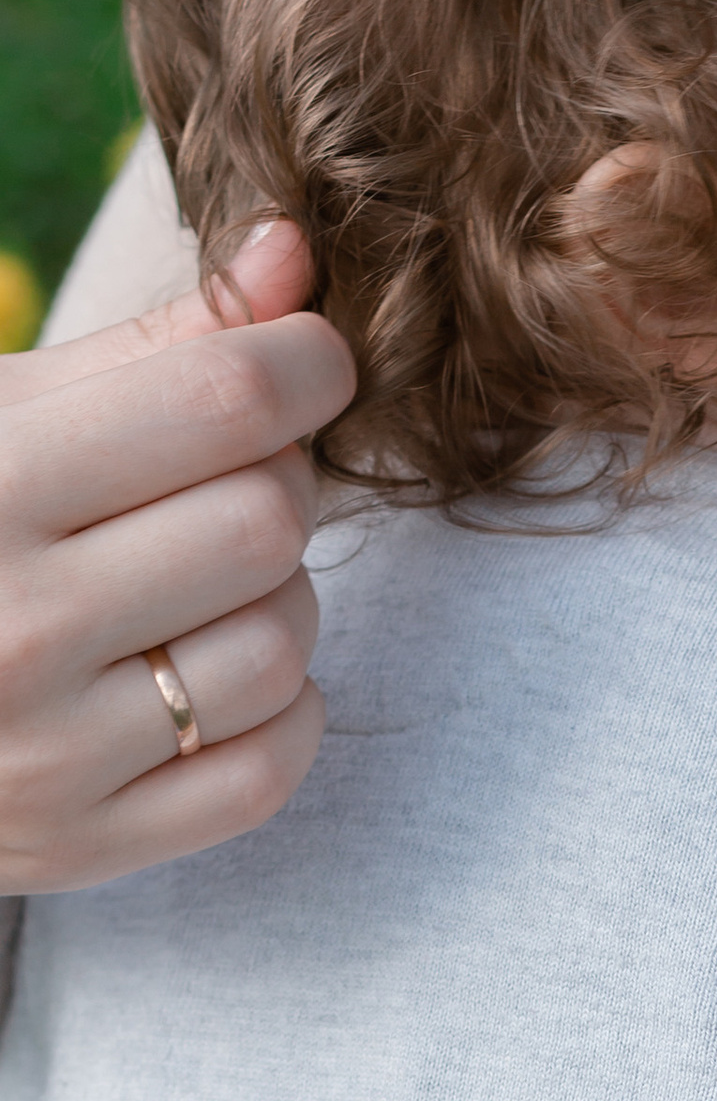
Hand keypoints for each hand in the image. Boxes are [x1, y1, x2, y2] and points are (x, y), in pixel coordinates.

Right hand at [0, 220, 354, 894]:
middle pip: (269, 521)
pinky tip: (206, 667)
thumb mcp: (2, 416)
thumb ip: (155, 345)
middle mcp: (11, 629)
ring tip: (196, 581)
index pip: (228, 402)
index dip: (303, 362)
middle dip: (274, 482)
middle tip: (216, 482)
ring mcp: (46, 754)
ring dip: (275, 597)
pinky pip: (271, 766)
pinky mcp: (82, 844)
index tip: (304, 360)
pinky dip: (276, 708)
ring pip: (284, 644)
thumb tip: (293, 255)